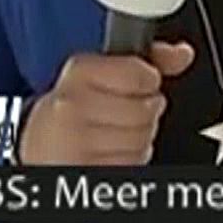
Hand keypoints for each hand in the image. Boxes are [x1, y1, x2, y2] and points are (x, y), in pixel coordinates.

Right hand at [18, 43, 193, 165]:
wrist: (39, 145)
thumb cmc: (73, 109)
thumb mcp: (101, 73)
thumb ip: (146, 61)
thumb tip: (183, 54)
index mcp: (79, 73)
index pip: (141, 75)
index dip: (148, 82)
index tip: (138, 84)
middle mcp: (73, 105)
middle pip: (146, 110)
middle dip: (146, 113)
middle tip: (124, 112)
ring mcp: (77, 141)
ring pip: (142, 141)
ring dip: (139, 140)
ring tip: (114, 133)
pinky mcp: (85, 169)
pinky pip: (132, 165)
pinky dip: (129, 162)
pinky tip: (110, 152)